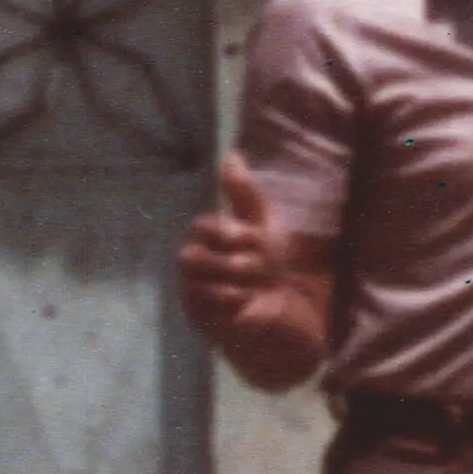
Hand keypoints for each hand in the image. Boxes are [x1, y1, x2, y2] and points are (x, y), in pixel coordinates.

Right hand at [178, 156, 326, 388]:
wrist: (282, 315)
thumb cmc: (271, 268)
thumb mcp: (264, 226)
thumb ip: (244, 194)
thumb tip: (232, 155)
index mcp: (206, 238)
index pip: (204, 226)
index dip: (231, 233)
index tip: (257, 241)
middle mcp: (193, 263)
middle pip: (190, 255)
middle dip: (230, 261)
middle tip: (259, 270)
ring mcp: (190, 292)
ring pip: (196, 281)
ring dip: (234, 283)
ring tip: (257, 289)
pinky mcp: (196, 318)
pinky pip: (202, 306)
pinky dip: (232, 304)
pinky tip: (250, 305)